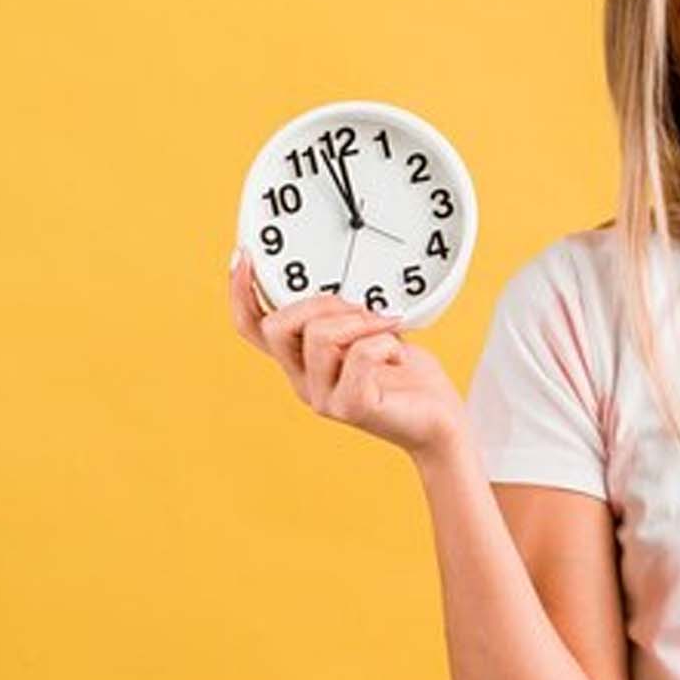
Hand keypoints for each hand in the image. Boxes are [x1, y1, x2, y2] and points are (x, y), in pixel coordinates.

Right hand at [227, 247, 468, 461]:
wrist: (440, 422)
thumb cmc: (409, 378)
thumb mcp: (371, 332)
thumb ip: (345, 316)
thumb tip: (339, 290)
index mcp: (302, 360)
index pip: (252, 328)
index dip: (240, 293)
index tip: (248, 258)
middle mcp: (304, 381)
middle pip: (277, 326)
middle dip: (323, 303)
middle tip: (364, 312)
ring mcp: (324, 398)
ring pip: (319, 336)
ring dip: (361, 322)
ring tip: (387, 332)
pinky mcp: (352, 408)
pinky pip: (358, 356)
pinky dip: (385, 344)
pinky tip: (399, 355)